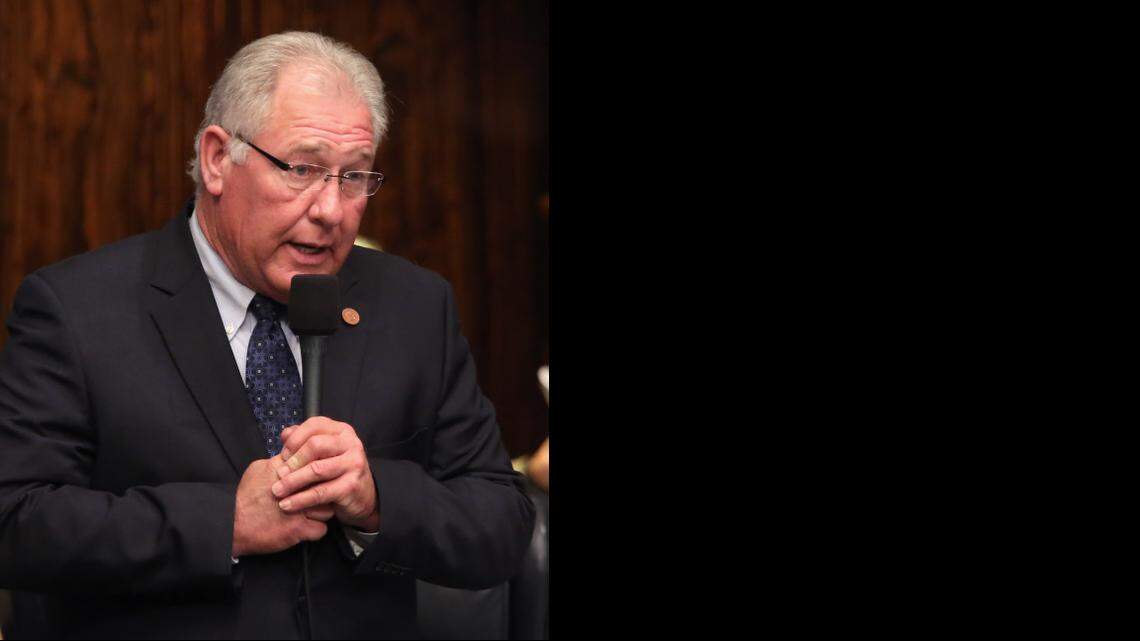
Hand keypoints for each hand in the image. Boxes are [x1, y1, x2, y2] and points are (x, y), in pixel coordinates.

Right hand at [232, 458, 332, 556]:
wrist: (232, 522)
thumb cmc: (245, 496)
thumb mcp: (259, 469)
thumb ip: (280, 462)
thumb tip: (294, 455)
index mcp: (288, 471)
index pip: (317, 465)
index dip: (321, 473)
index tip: (319, 479)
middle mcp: (297, 488)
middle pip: (327, 487)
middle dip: (324, 492)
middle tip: (317, 498)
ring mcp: (299, 509)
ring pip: (328, 509)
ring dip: (321, 512)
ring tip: (310, 514)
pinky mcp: (298, 529)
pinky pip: (321, 530)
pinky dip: (315, 531)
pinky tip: (306, 528)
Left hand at [271, 417, 379, 531]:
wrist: (363, 497)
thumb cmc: (337, 472)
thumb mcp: (324, 453)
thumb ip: (304, 441)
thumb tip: (285, 435)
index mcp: (342, 431)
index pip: (314, 425)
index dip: (295, 439)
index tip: (283, 455)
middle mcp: (351, 444)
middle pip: (315, 445)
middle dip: (293, 460)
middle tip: (279, 473)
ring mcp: (354, 464)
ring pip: (316, 470)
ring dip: (292, 482)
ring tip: (277, 491)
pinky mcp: (351, 486)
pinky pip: (320, 493)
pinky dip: (300, 500)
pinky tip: (287, 505)